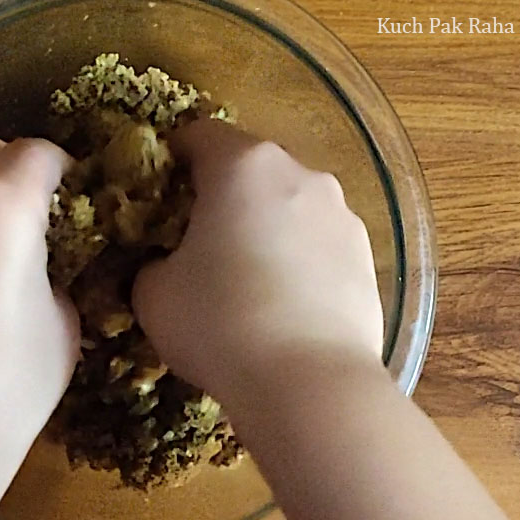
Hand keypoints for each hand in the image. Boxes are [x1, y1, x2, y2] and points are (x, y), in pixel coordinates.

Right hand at [132, 120, 384, 407]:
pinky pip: (319, 245)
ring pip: (290, 207)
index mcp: (242, 166)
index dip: (171, 161)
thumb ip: (151, 262)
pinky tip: (284, 307)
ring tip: (247, 283)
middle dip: (222, 197)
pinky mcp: (367, 257)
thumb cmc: (219, 324)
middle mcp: (300, 174)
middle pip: (251, 170)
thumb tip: (164, 263)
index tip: (157, 197)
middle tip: (196, 244)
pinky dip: (299, 262)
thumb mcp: (153, 293)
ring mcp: (342, 214)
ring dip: (266, 229)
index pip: (198, 135)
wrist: (309, 383)